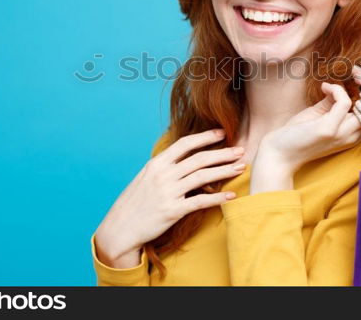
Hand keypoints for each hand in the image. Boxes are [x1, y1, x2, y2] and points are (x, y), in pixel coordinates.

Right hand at [94, 129, 245, 267]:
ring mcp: (168, 192)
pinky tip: (231, 196)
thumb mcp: (145, 178)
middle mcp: (163, 175)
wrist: (119, 228)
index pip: (185, 144)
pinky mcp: (172, 211)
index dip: (205, 137)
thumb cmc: (134, 203)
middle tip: (240, 150)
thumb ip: (164, 167)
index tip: (222, 132)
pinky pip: (200, 201)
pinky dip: (218, 198)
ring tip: (240, 167)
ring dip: (225, 171)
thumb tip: (183, 158)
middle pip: (199, 159)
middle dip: (222, 153)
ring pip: (203, 177)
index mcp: (157, 164)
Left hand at [255, 66, 360, 178]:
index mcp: (353, 133)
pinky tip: (324, 87)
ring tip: (349, 72)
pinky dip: (335, 89)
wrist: (277, 153)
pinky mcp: (329, 129)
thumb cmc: (297, 134)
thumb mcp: (320, 114)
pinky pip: (344, 100)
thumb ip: (334, 101)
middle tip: (360, 70)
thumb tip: (343, 87)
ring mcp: (343, 133)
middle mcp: (353, 135)